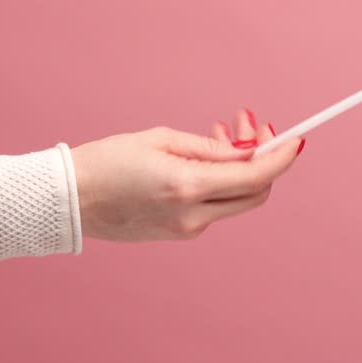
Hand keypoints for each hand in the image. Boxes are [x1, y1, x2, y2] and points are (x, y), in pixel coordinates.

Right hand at [71, 109, 301, 241]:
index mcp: (188, 188)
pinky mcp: (175, 234)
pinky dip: (219, 182)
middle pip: (254, 194)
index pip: (255, 176)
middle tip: (254, 127)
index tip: (295, 140)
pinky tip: (204, 157)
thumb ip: (210, 149)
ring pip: (233, 199)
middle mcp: (192, 216)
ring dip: (238, 167)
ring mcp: (185, 230)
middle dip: (263, 159)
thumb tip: (248, 151)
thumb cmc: (106, 161)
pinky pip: (212, 207)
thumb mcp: (160, 141)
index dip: (281, 157)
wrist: (66, 200)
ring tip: (221, 132)